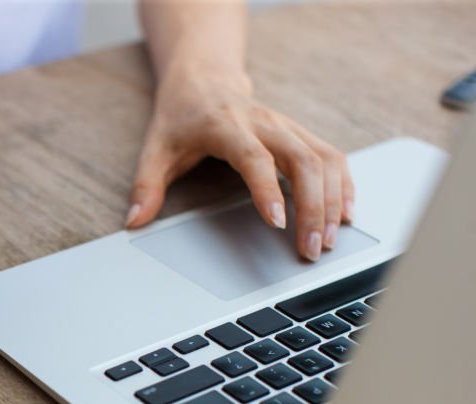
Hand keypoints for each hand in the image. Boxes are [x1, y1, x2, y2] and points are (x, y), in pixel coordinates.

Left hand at [126, 64, 353, 261]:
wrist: (203, 79)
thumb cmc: (180, 118)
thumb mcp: (154, 149)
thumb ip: (145, 186)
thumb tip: (133, 221)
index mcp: (226, 126)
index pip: (254, 157)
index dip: (267, 188)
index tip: (278, 222)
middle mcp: (264, 123)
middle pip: (302, 159)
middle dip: (312, 206)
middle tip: (310, 248)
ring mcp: (286, 126)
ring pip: (323, 159)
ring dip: (332, 201)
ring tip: (329, 239)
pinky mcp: (300, 133)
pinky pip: (332, 156)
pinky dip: (343, 185)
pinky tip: (345, 213)